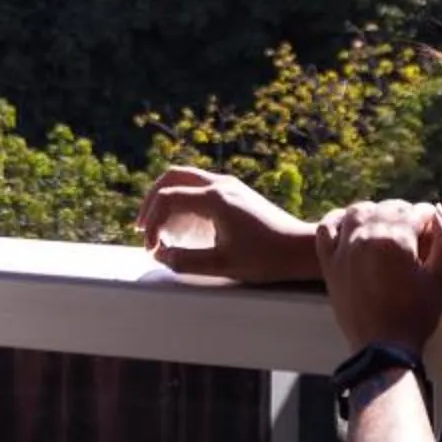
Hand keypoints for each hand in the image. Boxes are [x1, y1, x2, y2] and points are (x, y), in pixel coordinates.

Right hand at [141, 167, 318, 283]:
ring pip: (185, 178)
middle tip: (142, 228)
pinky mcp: (234, 192)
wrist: (300, 247)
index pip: (168, 198)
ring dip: (166, 199)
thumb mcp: (223, 265)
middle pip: (172, 177)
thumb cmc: (266, 258)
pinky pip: (198, 187)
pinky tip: (181, 226)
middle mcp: (220, 184)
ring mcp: (228, 185)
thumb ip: (186, 262)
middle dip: (151, 200)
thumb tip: (160, 256)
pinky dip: (181, 200)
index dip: (152, 222)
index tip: (151, 248)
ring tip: (157, 228)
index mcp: (215, 199)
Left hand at [314, 200, 441, 351]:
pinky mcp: (329, 263)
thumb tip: (439, 212)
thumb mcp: (440, 278)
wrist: (383, 347)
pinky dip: (337, 220)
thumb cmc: (416, 315)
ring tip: (385, 222)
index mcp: (396, 239)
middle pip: (387, 208)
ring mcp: (344, 248)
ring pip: (358, 212)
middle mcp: (367, 237)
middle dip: (404, 212)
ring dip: (374, 211)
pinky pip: (326, 229)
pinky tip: (349, 224)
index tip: (431, 223)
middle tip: (413, 225)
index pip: (415, 212)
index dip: (427, 216)